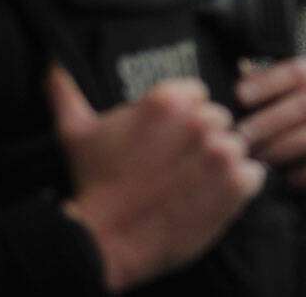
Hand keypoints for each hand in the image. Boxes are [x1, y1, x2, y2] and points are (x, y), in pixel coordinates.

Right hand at [48, 65, 264, 293]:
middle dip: (202, 141)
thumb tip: (51, 63)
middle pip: (219, 121)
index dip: (183, 120)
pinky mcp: (238, 183)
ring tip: (190, 184)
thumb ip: (66, 92)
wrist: (106, 242)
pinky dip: (239, 188)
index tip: (165, 142)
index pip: (197, 95)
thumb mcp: (76, 133)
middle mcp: (200, 120)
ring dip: (221, 165)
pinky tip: (209, 197)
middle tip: (175, 167)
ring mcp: (222, 151)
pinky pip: (254, 174)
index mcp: (169, 100)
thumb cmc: (94, 185)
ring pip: (237, 147)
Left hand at [236, 57, 305, 218]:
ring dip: (288, 147)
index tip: (239, 97)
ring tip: (260, 161)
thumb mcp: (266, 112)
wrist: (302, 189)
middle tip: (241, 139)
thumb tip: (237, 78)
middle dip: (271, 122)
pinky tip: (287, 180)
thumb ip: (255, 94)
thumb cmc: (280, 140)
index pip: (300, 71)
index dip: (269, 82)